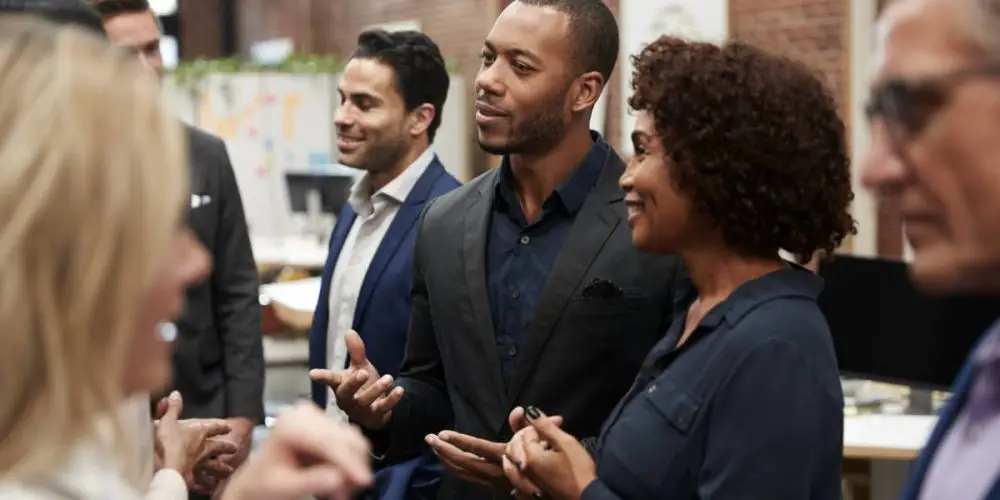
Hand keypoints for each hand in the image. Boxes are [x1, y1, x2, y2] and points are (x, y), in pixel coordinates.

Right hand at [154, 392, 238, 486]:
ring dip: (222, 468)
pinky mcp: (193, 477)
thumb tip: (175, 395)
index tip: (228, 426)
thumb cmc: (166, 442)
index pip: (214, 427)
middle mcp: (203, 448)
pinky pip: (202, 482)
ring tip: (229, 471)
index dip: (221, 426)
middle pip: (219, 447)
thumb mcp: (166, 420)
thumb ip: (172, 408)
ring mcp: (200, 464)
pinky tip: (209, 489)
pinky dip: (206, 485)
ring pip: (215, 466)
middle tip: (235, 448)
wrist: (165, 466)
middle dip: (227, 447)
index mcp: (199, 432)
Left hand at [222, 402, 372, 499]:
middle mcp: (304, 414)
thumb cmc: (263, 485)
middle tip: (348, 494)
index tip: (364, 481)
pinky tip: (338, 480)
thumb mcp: (283, 488)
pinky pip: (348, 442)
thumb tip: (339, 478)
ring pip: (351, 440)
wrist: (256, 481)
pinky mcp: (325, 424)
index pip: (327, 441)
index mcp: (289, 425)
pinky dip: (349, 463)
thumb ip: (310, 481)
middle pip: (344, 437)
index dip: (348, 462)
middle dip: (352, 467)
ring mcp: (316, 417)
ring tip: (341, 492)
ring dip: (353, 466)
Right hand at [309, 330, 402, 429]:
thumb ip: (356, 351)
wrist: (375, 412)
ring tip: (389, 377)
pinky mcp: (375, 416)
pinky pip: (383, 408)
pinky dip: (391, 399)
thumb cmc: (363, 387)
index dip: (322, 376)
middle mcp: (348, 399)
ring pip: (365, 400)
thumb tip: (349, 331)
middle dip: (353, 383)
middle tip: (363, 372)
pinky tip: (400, 390)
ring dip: (377, 389)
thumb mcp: (360, 367)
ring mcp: (360, 409)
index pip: (331, 379)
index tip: (313, 373)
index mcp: (341, 385)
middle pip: (346, 392)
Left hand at [424, 408, 558, 493]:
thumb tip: (518, 409)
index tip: (442, 433)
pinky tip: (447, 461)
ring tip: (434, 447)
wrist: (552, 490)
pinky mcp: (491, 486)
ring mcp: (492, 482)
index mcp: (505, 457)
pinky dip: (454, 469)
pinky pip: (467, 478)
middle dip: (445, 451)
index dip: (459, 441)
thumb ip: (525, 425)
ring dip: (446, 460)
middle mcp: (496, 472)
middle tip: (429, 438)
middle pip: (464, 462)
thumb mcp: (539, 440)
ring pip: (463, 472)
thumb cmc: (545, 460)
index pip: (477, 448)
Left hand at [504, 407, 595, 499]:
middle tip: (542, 431)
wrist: (585, 498)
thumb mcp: (566, 444)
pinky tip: (524, 465)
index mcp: (530, 457)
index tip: (557, 422)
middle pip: (513, 445)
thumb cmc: (579, 471)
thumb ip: (546, 426)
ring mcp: (523, 483)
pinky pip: (513, 477)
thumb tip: (530, 411)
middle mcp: (521, 470)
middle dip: (526, 434)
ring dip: (516, 449)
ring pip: (509, 462)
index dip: (539, 424)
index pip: (526, 432)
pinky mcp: (528, 492)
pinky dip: (515, 467)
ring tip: (528, 443)